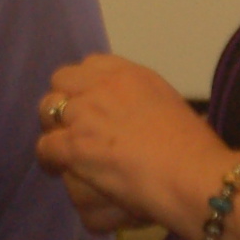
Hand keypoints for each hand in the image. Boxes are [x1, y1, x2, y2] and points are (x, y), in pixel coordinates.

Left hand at [33, 53, 233, 237]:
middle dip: (63, 102)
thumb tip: (139, 117)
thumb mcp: (171, 108)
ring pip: (47, 110)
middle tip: (72, 126)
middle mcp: (103, 86)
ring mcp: (85, 114)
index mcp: (131, 75)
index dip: (84, 86)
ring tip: (62, 147)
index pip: (91, 64)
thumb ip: (144, 105)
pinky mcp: (73, 145)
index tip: (88, 103)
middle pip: (62, 81)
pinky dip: (49, 160)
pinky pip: (45, 148)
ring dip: (54, 127)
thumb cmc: (195, 150)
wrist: (192, 174)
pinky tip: (58, 169)